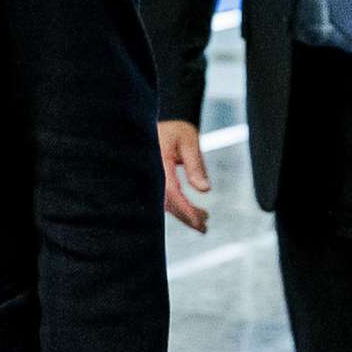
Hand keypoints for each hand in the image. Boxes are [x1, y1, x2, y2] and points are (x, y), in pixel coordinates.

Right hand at [158, 118, 210, 233]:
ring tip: (203, 222)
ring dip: (183, 214)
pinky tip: (193, 213)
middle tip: (204, 227)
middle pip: (165, 202)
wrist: (150, 123)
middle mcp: (148, 172)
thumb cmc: (173, 130)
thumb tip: (205, 190)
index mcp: (156, 159)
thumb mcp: (188, 140)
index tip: (200, 221)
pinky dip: (178, 207)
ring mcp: (147, 179)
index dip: (185, 209)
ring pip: (163, 204)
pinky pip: (162, 199)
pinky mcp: (149, 183)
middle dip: (185, 217)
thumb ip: (195, 164)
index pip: (170, 190)